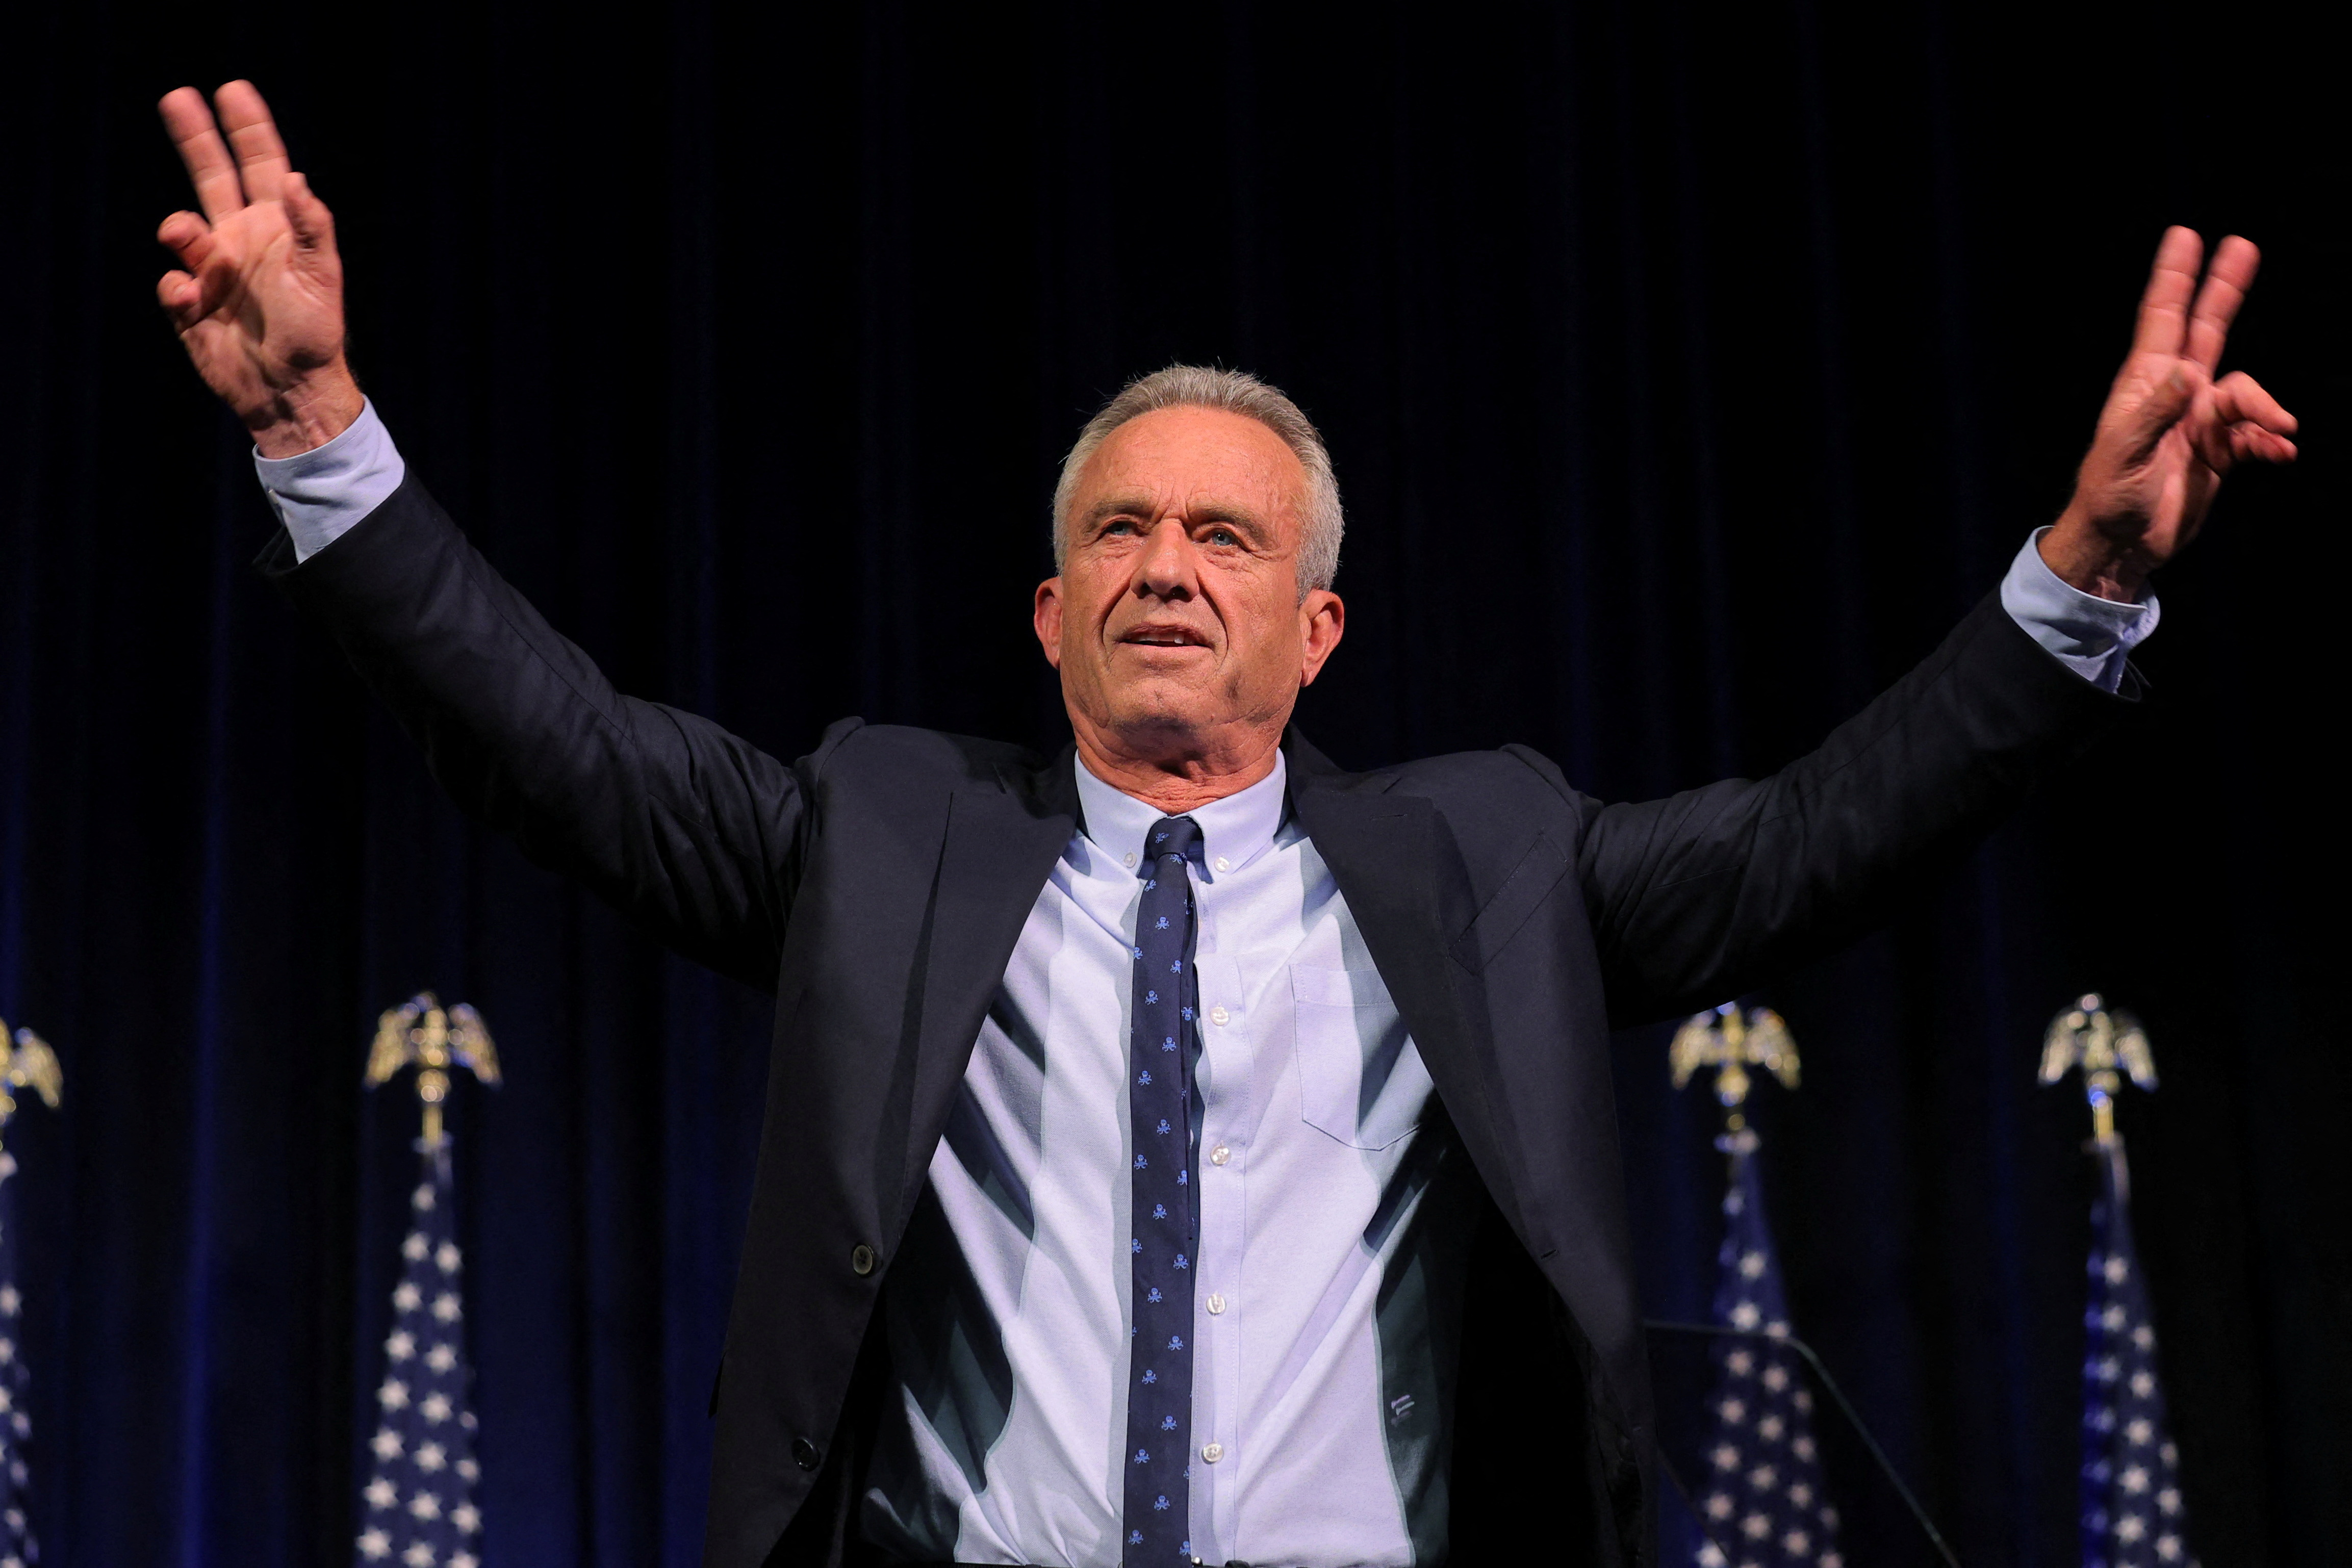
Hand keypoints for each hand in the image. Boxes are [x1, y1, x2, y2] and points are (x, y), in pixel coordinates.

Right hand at [156, 82, 361, 457]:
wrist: (289, 391)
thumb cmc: (315, 337)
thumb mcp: (322, 279)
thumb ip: (311, 228)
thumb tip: (295, 178)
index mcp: (276, 230)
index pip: (261, 167)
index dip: (249, 129)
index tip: (233, 90)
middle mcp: (242, 241)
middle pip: (212, 176)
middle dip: (197, 138)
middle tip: (178, 96)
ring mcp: (214, 270)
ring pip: (181, 228)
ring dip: (180, 228)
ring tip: (187, 239)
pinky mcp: (191, 303)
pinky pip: (171, 283)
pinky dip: (178, 287)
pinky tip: (196, 303)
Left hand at [2041, 227, 2297, 600]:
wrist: (2124, 543)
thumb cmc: (2110, 496)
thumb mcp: (2126, 453)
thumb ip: (2156, 413)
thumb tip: (2185, 374)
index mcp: (2146, 384)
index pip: (2162, 319)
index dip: (2174, 278)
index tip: (2184, 235)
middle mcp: (2177, 393)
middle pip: (2207, 329)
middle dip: (2224, 289)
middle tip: (2242, 245)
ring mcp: (2200, 420)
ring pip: (2245, 392)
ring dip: (2266, 407)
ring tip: (2281, 432)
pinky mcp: (2220, 451)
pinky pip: (2256, 434)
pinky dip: (2271, 441)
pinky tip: (2281, 453)